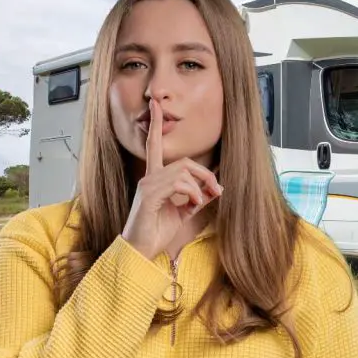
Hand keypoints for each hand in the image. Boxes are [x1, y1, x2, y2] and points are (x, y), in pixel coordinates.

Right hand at [121, 99, 222, 259]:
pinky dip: (192, 193)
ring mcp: (147, 185)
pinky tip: (193, 204)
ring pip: (182, 171)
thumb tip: (216, 188)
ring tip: (200, 202)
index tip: (156, 106)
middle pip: (183, 161)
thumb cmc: (157, 232)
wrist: (141, 252)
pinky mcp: (149, 195)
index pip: (154, 146)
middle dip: (204, 173)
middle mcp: (149, 178)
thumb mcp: (184, 213)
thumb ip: (197, 197)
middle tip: (217, 190)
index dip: (155, 125)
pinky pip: (178, 184)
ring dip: (199, 187)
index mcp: (155, 179)